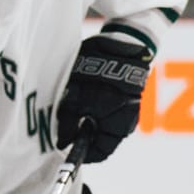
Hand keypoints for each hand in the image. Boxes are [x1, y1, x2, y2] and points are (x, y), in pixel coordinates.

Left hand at [55, 34, 150, 159]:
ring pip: (106, 124)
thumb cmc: (96, 69)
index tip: (65, 150)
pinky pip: (111, 110)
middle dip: (83, 136)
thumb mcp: (75, 97)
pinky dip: (97, 109)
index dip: (82, 154)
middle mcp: (129, 118)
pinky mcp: (129, 95)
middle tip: (63, 128)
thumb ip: (67, 122)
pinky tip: (85, 98)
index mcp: (118, 122)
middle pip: (103, 138)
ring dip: (89, 121)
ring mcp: (131, 107)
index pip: (101, 151)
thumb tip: (62, 143)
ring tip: (72, 108)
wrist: (121, 40)